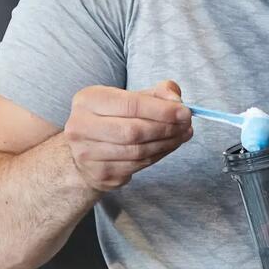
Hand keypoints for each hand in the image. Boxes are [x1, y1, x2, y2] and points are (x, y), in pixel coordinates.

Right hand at [63, 80, 192, 191]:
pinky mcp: (100, 174)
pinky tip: (168, 146)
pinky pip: (137, 166)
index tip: (185, 112)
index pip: (130, 105)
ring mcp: (88, 154)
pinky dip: (158, 156)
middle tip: (187, 125)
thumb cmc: (113, 119)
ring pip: (138, 151)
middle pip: (134, 131)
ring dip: (167, 144)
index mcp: (88, 100)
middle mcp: (81, 127)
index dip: (162, 110)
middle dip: (166, 128)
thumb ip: (157, 94)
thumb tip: (177, 101)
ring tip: (182, 135)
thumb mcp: (131, 98)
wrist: (85, 151)